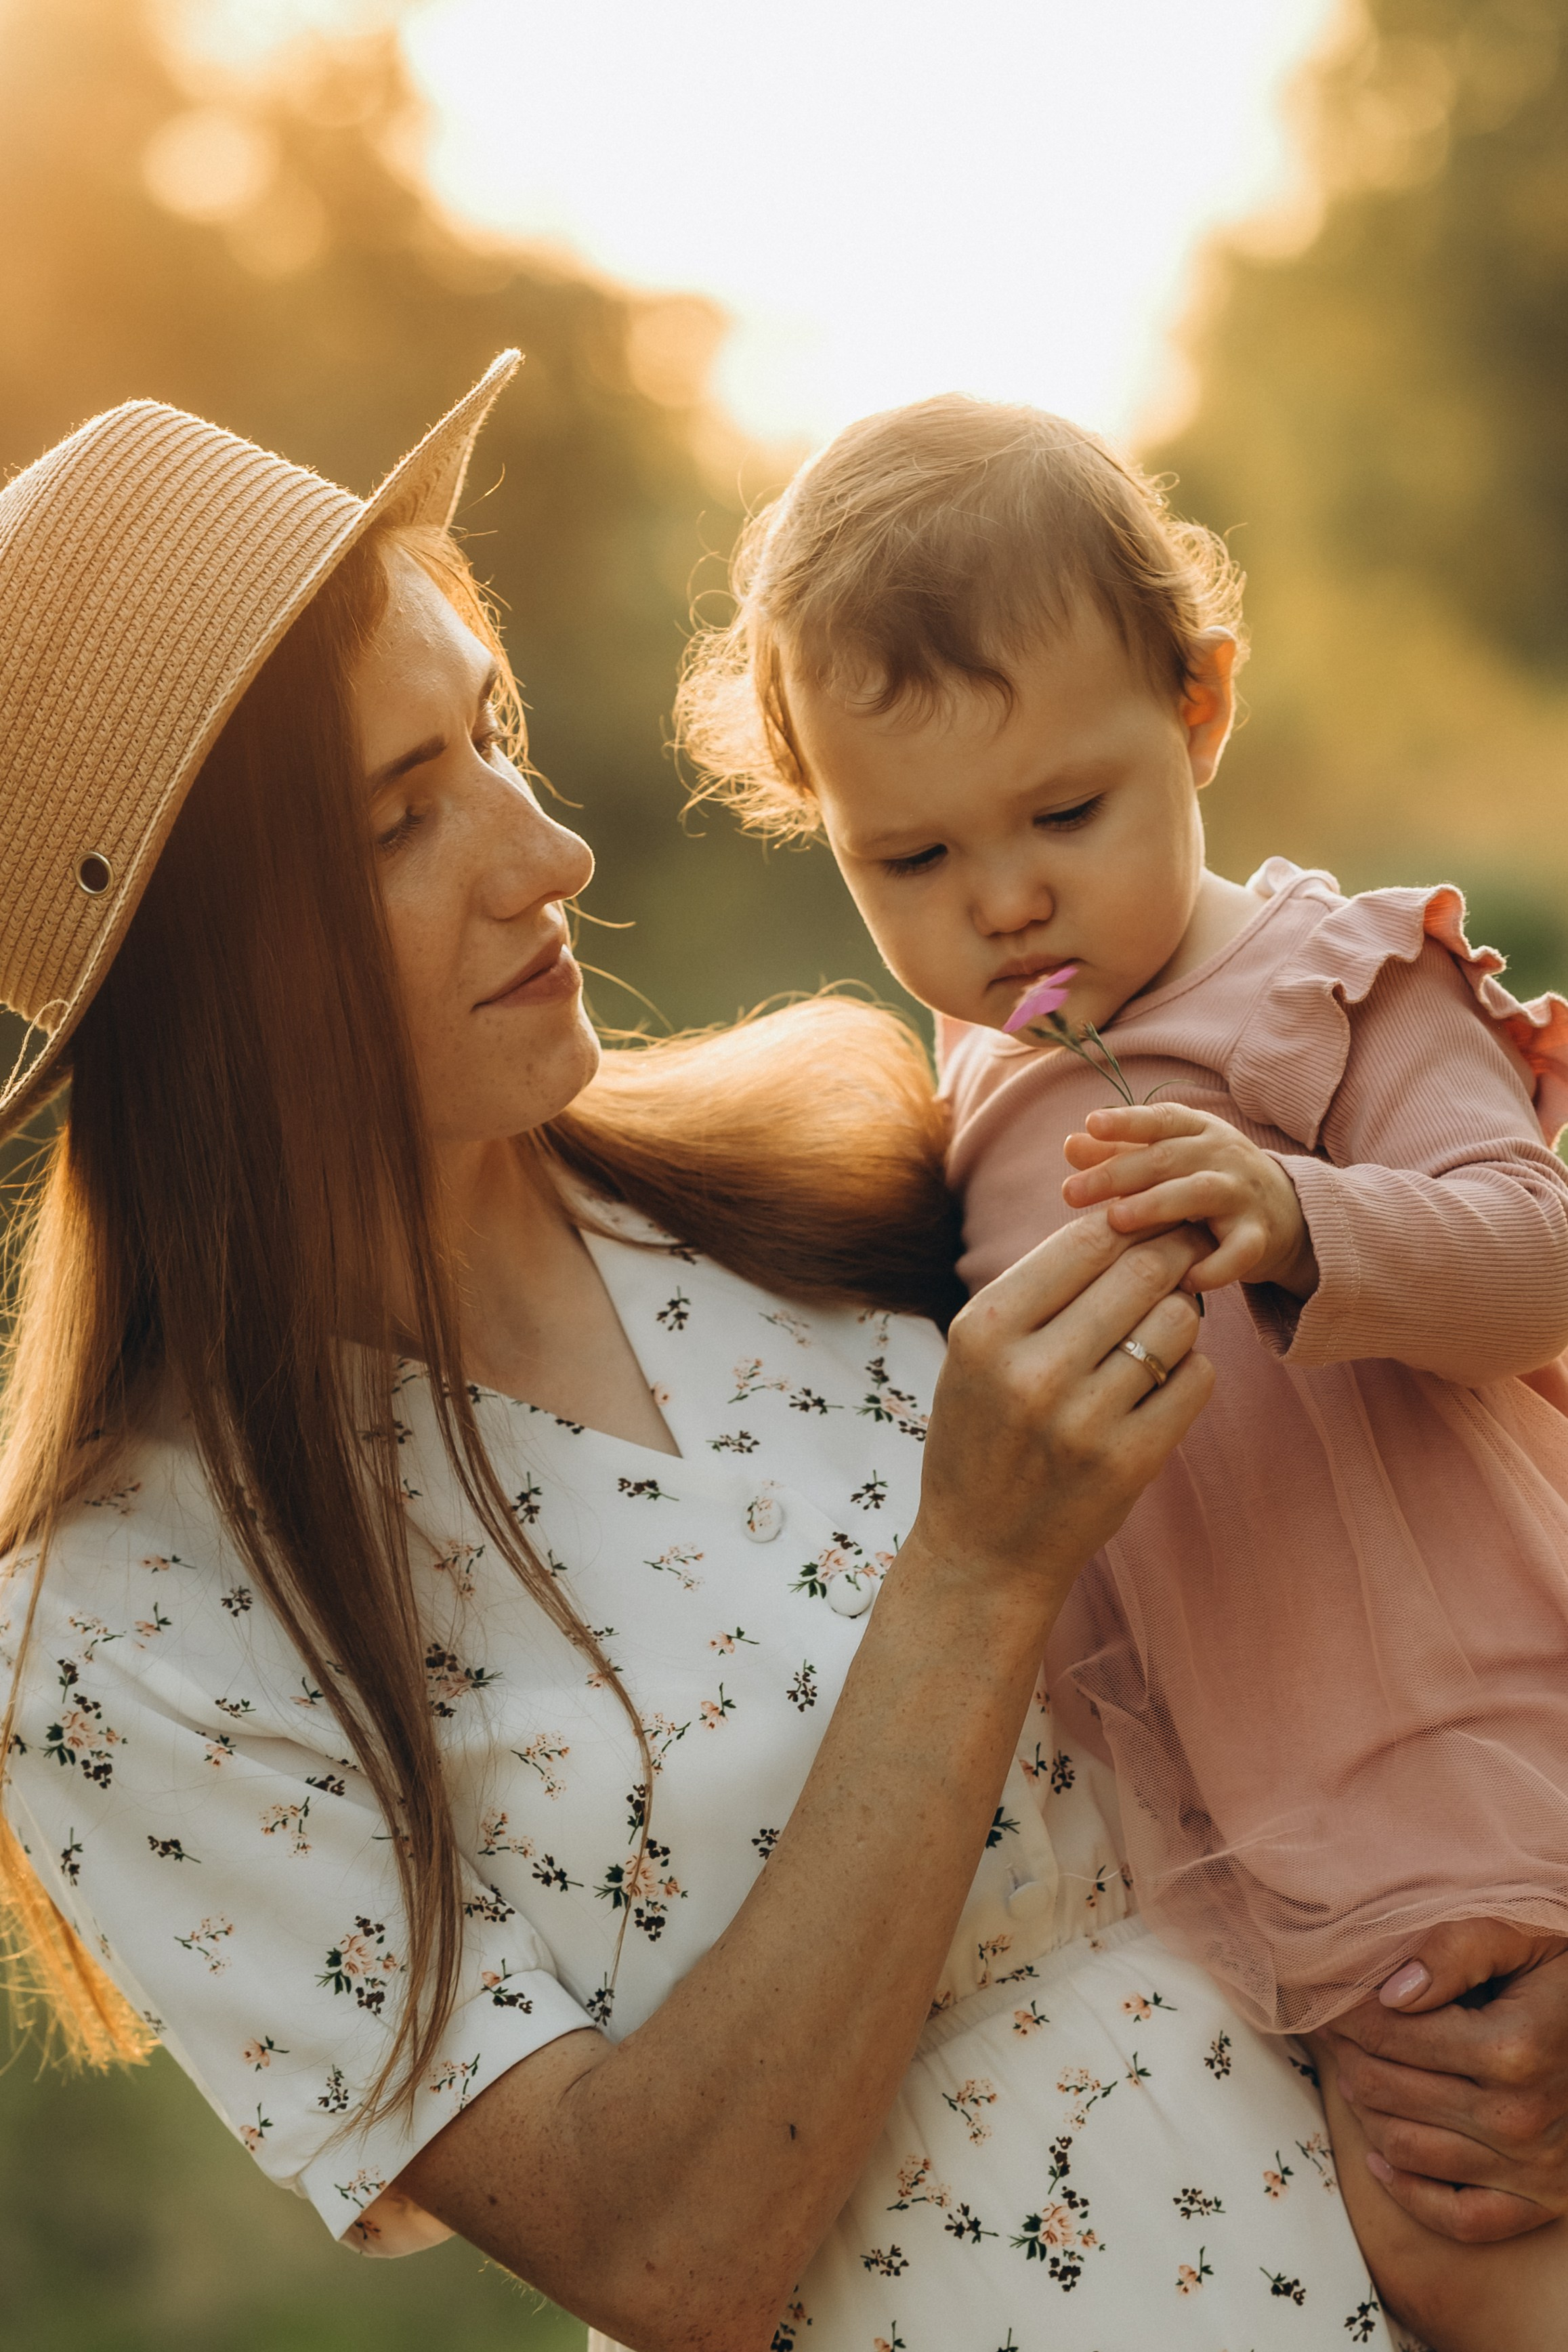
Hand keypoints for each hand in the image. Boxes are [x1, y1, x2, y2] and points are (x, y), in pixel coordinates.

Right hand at [917, 1210, 1211, 1612]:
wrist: (982, 1552)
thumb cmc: (982, 1435)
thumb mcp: (978, 1353)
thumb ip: (1041, 1288)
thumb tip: (1127, 1219)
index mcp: (986, 1331)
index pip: (1086, 1240)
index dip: (1130, 1221)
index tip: (1149, 1222)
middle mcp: (1032, 1372)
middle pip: (1141, 1272)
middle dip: (1173, 1253)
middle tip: (1184, 1253)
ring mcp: (1083, 1422)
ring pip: (1177, 1322)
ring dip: (1182, 1313)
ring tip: (1162, 1325)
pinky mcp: (1129, 1463)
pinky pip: (1196, 1380)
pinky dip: (1190, 1367)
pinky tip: (1164, 1376)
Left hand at [1061, 1103, 1318, 1297]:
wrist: (1285, 1212)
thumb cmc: (1207, 1180)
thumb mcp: (1170, 1159)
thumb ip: (1120, 1152)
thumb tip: (1070, 1145)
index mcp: (1197, 1130)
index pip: (1160, 1119)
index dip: (1126, 1120)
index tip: (1092, 1124)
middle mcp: (1222, 1155)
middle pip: (1168, 1157)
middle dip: (1118, 1172)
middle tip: (1071, 1191)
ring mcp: (1243, 1195)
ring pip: (1200, 1193)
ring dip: (1157, 1205)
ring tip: (1116, 1220)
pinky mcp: (1259, 1236)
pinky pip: (1238, 1251)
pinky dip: (1214, 1267)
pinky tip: (1183, 1281)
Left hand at [1321, 1922, 1567, 2241]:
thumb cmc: (1566, 1981)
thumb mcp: (1523, 1938)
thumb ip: (1456, 1949)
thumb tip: (1391, 1991)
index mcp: (1511, 2048)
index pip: (1391, 2034)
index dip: (1349, 2015)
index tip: (1333, 2001)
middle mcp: (1519, 2117)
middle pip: (1388, 2092)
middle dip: (1349, 2058)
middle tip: (1338, 2036)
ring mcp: (1532, 2168)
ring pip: (1406, 2150)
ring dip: (1365, 2114)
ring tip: (1356, 2078)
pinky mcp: (1542, 2202)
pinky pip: (1458, 2218)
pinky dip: (1409, 2194)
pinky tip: (1381, 2160)